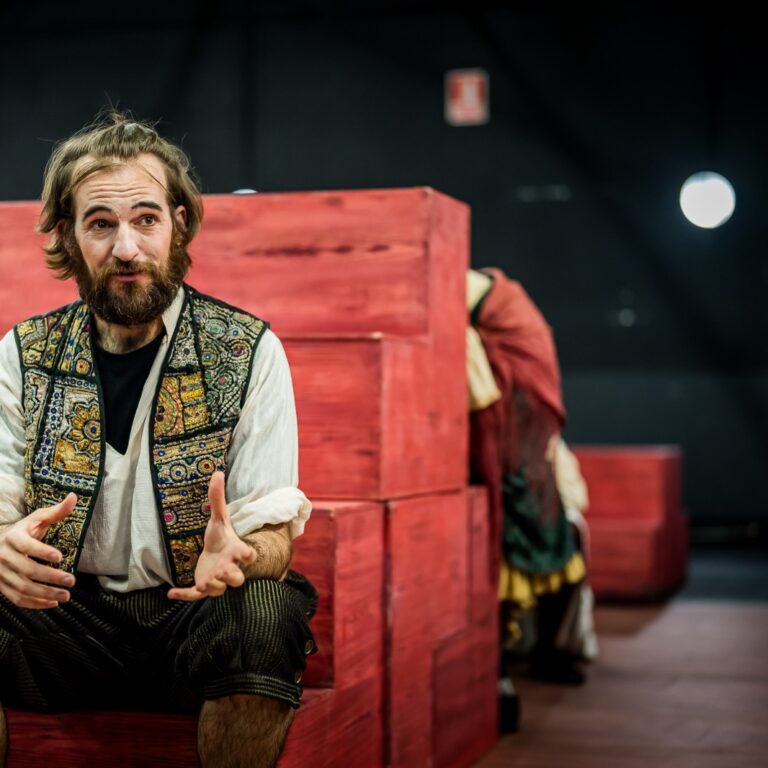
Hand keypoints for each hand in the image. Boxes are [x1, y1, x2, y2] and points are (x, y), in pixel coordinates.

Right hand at [0, 494, 77, 608]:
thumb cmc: (23, 530)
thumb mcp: (37, 519)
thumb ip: (56, 511)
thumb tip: (75, 496)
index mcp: (13, 538)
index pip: (27, 546)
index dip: (42, 552)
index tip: (60, 557)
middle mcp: (3, 556)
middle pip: (27, 570)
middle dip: (50, 577)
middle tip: (71, 581)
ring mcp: (0, 574)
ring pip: (22, 587)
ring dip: (45, 594)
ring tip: (66, 595)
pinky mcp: (1, 587)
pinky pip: (17, 599)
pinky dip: (34, 603)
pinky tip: (52, 603)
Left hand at [167, 471, 255, 601]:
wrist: (215, 555)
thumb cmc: (220, 538)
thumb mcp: (218, 518)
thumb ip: (217, 499)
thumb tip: (217, 472)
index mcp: (236, 551)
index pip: (248, 555)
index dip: (249, 555)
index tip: (246, 553)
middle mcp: (229, 568)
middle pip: (238, 578)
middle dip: (231, 576)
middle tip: (220, 571)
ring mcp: (217, 580)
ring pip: (219, 590)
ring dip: (211, 588)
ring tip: (202, 584)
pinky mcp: (203, 588)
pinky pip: (196, 597)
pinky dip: (184, 596)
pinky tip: (170, 593)